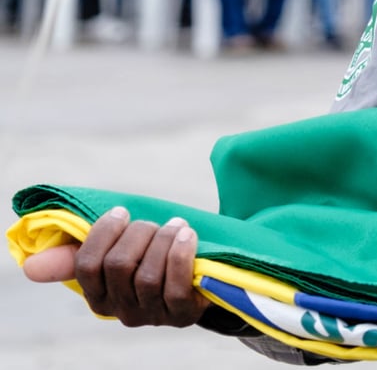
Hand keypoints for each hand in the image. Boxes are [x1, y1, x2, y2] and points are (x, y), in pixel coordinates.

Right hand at [22, 207, 208, 327]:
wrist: (197, 278)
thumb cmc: (150, 257)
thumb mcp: (116, 251)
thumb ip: (76, 254)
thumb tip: (29, 267)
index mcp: (99, 294)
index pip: (87, 265)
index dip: (103, 233)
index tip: (121, 211)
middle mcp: (121, 310)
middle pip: (118, 265)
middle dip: (137, 233)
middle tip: (152, 223)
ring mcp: (151, 315)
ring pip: (147, 275)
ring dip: (162, 240)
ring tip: (176, 226)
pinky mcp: (181, 313)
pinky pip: (175, 286)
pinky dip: (180, 255)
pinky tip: (187, 236)